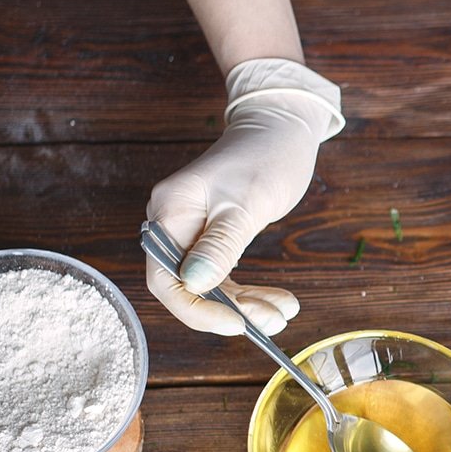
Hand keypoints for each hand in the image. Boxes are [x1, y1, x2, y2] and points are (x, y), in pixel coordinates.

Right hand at [145, 59, 343, 334]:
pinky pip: (223, 275)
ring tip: (285, 313)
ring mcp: (192, 231)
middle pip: (187, 287)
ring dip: (246, 306)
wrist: (279, 127)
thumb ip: (220, 245)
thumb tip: (193, 284)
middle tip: (275, 321)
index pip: (166, 279)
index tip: (237, 324)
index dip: (196, 309)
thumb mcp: (246, 203)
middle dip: (229, 311)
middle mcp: (173, 224)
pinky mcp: (214, 236)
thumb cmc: (265, 155)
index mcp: (170, 212)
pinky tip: (279, 300)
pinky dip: (250, 292)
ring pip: (210, 286)